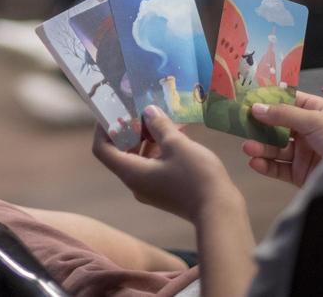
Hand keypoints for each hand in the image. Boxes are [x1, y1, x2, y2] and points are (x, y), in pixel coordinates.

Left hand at [93, 105, 241, 221]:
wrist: (221, 213)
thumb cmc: (197, 177)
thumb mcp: (177, 145)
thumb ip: (159, 126)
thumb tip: (148, 112)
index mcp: (131, 172)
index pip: (102, 149)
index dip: (103, 128)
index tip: (115, 111)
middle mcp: (135, 182)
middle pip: (120, 152)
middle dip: (130, 129)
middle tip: (142, 110)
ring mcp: (149, 188)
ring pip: (139, 157)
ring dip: (147, 137)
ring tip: (162, 118)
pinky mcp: (163, 190)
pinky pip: (153, 165)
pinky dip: (159, 148)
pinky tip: (175, 134)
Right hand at [242, 92, 322, 187]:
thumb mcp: (313, 120)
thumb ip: (283, 114)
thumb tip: (255, 107)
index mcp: (317, 112)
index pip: (289, 102)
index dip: (269, 100)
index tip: (248, 100)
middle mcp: (309, 131)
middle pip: (278, 126)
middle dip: (260, 127)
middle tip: (241, 126)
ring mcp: (303, 153)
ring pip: (275, 148)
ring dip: (260, 147)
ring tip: (248, 148)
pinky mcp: (299, 173)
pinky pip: (278, 168)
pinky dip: (266, 165)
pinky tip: (256, 162)